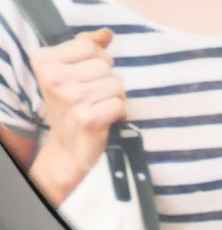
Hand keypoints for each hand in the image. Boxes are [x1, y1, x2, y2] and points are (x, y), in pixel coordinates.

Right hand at [27, 29, 125, 206]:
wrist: (68, 147)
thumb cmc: (72, 106)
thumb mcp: (71, 72)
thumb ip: (88, 48)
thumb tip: (106, 34)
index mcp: (45, 61)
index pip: (91, 47)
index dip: (98, 62)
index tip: (86, 77)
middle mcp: (54, 78)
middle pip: (106, 66)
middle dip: (108, 81)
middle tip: (94, 97)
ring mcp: (71, 98)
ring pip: (116, 84)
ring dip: (115, 97)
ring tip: (100, 107)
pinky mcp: (88, 118)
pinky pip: (120, 104)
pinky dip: (120, 113)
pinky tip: (106, 119)